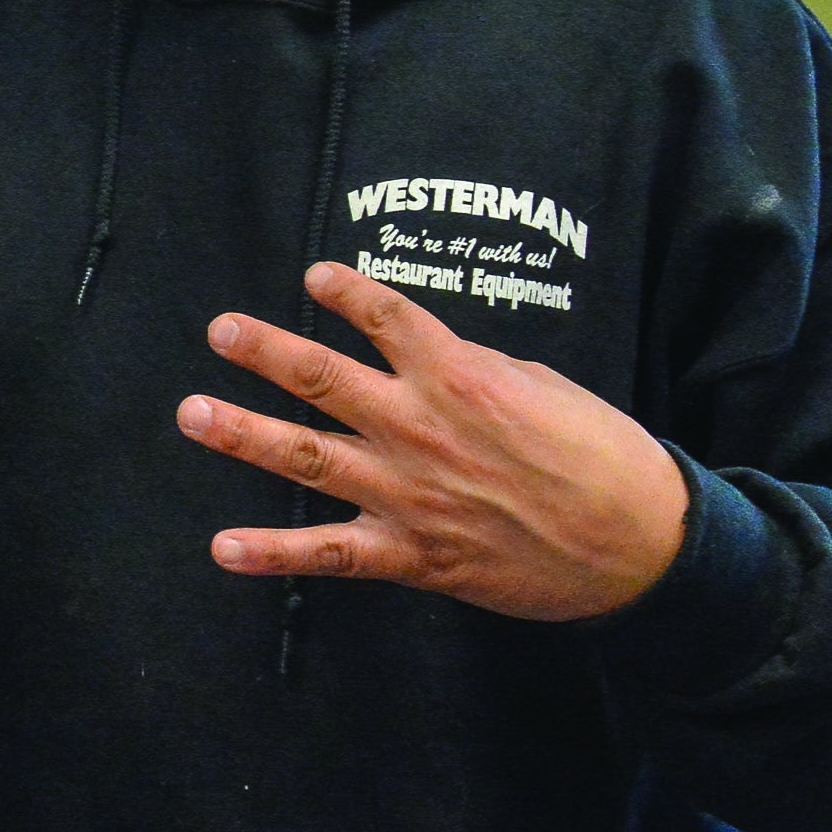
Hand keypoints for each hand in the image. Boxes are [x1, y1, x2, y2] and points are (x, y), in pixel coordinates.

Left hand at [176, 262, 686, 620]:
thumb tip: (435, 362)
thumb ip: (477, 372)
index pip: (388, 319)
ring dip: (243, 435)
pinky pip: (329, 554)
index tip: (313, 276)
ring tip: (192, 414)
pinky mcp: (412, 555)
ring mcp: (409, 494)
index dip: (347, 292)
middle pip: (324, 380)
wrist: (639, 545)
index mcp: (459, 378)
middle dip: (266, 352)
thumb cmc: (603, 457)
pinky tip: (223, 548)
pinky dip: (273, 553)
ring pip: (308, 458)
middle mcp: (421, 429)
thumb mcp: (546, 388)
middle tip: (220, 331)